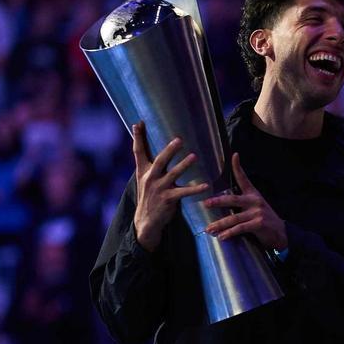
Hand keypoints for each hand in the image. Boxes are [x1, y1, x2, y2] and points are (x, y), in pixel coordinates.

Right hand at [131, 121, 208, 251]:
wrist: (146, 220)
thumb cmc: (149, 195)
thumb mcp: (144, 177)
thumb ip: (148, 162)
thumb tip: (147, 148)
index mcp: (143, 171)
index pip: (138, 151)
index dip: (138, 137)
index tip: (138, 123)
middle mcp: (150, 178)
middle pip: (159, 160)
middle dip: (169, 150)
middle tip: (179, 139)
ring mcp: (159, 188)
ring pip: (173, 174)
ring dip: (184, 165)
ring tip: (194, 156)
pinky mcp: (168, 199)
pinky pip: (184, 192)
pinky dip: (195, 189)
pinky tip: (205, 185)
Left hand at [202, 153, 286, 251]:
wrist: (281, 233)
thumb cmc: (264, 221)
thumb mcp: (255, 208)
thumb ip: (242, 205)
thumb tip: (221, 205)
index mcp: (253, 194)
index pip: (244, 178)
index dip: (238, 166)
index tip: (234, 155)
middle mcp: (255, 201)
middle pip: (232, 199)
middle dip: (217, 201)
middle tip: (205, 203)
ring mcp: (257, 212)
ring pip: (234, 218)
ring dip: (220, 224)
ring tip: (209, 228)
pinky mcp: (258, 223)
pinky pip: (240, 228)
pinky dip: (229, 233)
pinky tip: (222, 237)